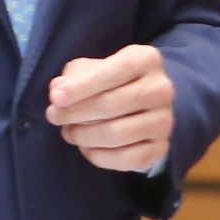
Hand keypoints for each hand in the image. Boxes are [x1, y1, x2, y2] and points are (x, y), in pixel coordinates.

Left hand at [46, 46, 175, 171]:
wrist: (143, 103)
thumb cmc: (110, 81)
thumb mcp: (92, 68)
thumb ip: (73, 76)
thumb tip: (58, 90)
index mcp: (146, 60)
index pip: (111, 73)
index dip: (81, 87)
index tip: (55, 98)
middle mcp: (162, 89)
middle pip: (112, 105)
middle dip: (75, 113)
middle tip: (54, 116)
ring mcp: (164, 121)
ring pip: (117, 134)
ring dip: (84, 136)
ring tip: (68, 132)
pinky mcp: (161, 147)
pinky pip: (126, 159)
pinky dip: (99, 157)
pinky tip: (86, 148)